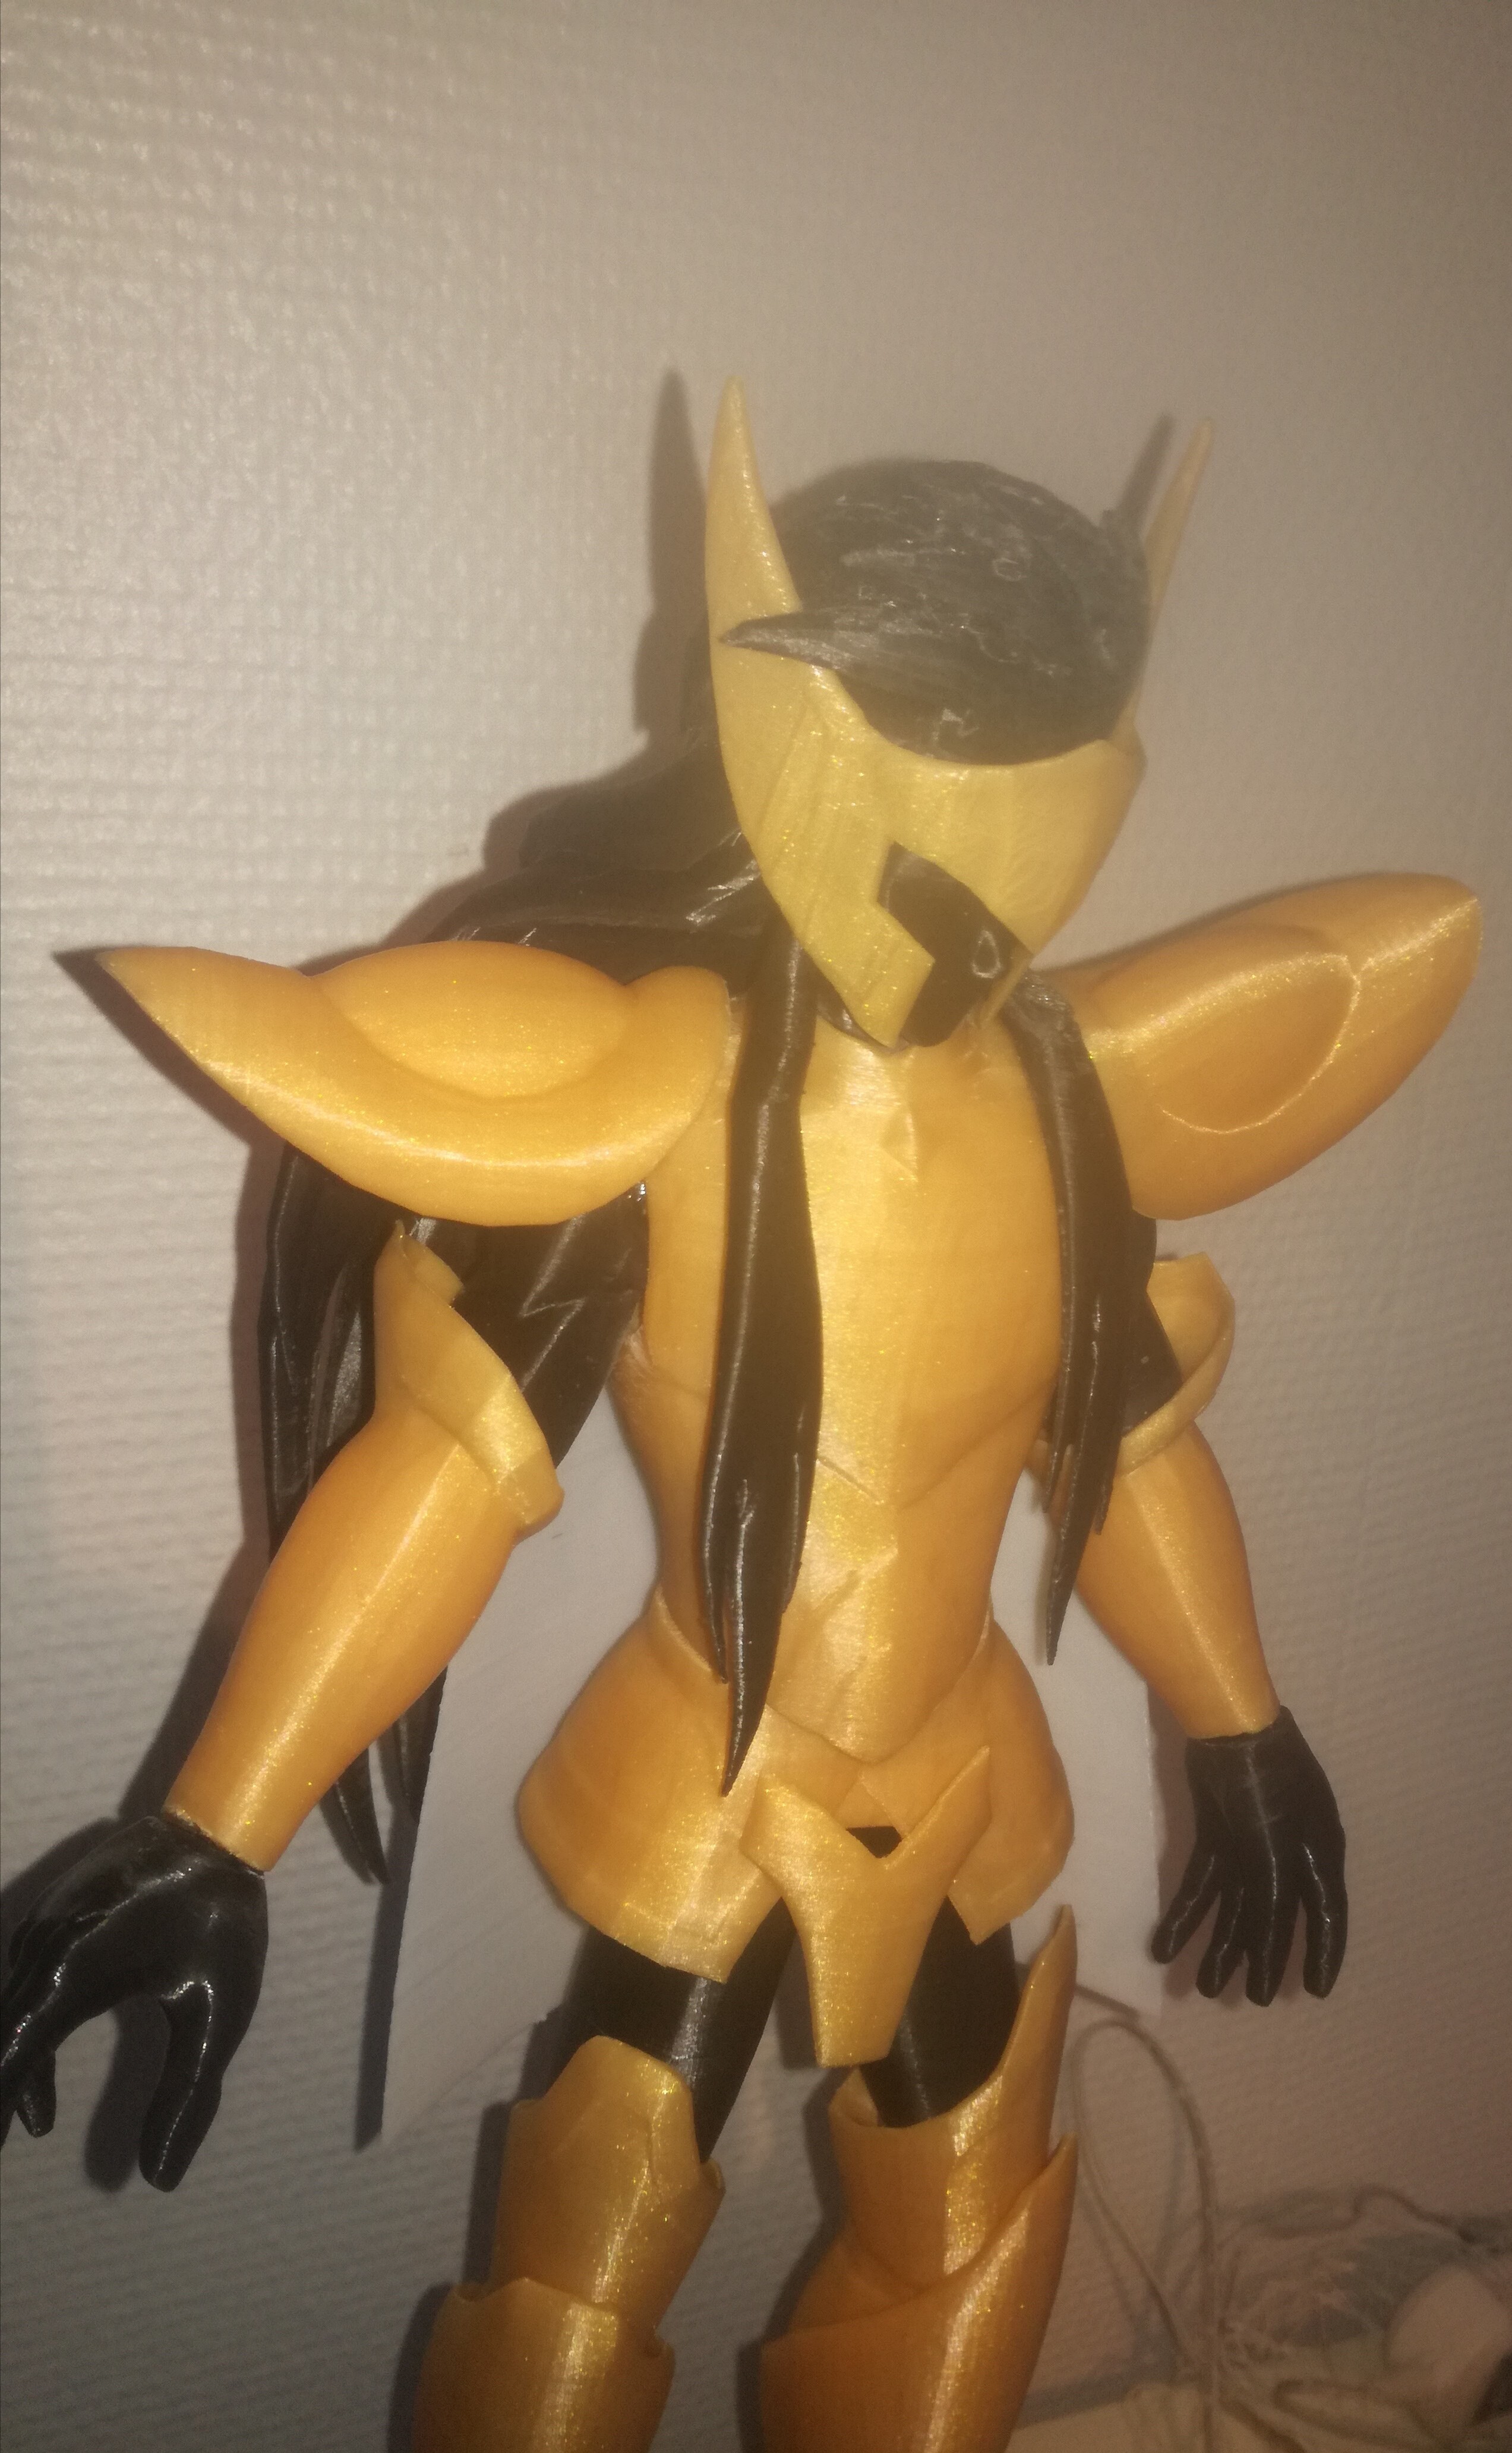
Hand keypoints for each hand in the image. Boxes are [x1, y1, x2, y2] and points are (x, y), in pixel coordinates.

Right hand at [1, 1812, 266, 2188]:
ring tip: (36, 2121)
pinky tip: (46, 2071)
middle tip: (8, 2144)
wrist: (217, 1828)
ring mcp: (44, 1925)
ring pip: (10, 2010)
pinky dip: (26, 2031)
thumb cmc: (222, 1921)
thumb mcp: (217, 2015)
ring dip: (16, 2065)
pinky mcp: (54, 1915)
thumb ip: (186, 2097)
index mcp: (75, 1973)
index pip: (14, 2057)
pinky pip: (22, 1983)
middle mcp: (44, 1948)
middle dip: (4, 2093)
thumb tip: (160, 2178)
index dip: (0, 2106)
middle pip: (3, 2035)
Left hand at [1151, 1708, 1345, 2003]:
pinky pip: (1200, 1886)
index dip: (1321, 1955)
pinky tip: (1163, 1946)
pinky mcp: (1215, 1836)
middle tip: (1246, 1998)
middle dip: (1259, 1958)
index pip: (1327, 1917)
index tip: (1312, 1991)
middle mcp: (1288, 1856)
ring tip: (1201, 1986)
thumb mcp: (1277, 1850)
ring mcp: (1250, 1846)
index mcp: (1318, 1856)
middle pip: (1274, 1918)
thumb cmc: (1267, 1787)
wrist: (1230, 1729)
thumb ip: (1273, 1901)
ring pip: (1234, 1907)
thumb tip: (1267, 1947)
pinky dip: (1184, 1916)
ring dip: (1219, 1945)